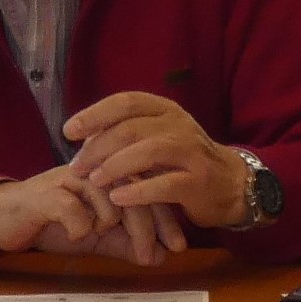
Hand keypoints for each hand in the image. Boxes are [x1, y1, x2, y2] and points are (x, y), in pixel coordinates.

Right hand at [0, 168, 185, 266]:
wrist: (6, 221)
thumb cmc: (54, 225)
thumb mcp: (98, 238)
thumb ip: (128, 244)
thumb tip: (163, 257)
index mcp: (110, 177)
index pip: (148, 192)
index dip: (166, 220)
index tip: (178, 247)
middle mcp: (95, 172)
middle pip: (134, 193)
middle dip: (148, 228)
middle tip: (153, 256)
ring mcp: (69, 179)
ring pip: (108, 198)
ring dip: (113, 225)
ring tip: (102, 237)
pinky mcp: (45, 193)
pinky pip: (73, 209)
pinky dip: (79, 226)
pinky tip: (75, 235)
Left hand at [64, 92, 253, 228]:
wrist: (232, 185)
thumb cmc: (185, 162)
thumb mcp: (159, 138)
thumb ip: (127, 135)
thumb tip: (84, 139)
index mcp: (166, 110)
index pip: (126, 102)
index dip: (94, 114)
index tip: (68, 131)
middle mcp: (180, 126)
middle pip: (131, 128)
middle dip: (98, 148)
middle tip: (77, 167)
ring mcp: (192, 153)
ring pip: (148, 152)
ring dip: (115, 167)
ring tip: (95, 181)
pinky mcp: (198, 182)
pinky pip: (164, 185)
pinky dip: (138, 192)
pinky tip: (118, 199)